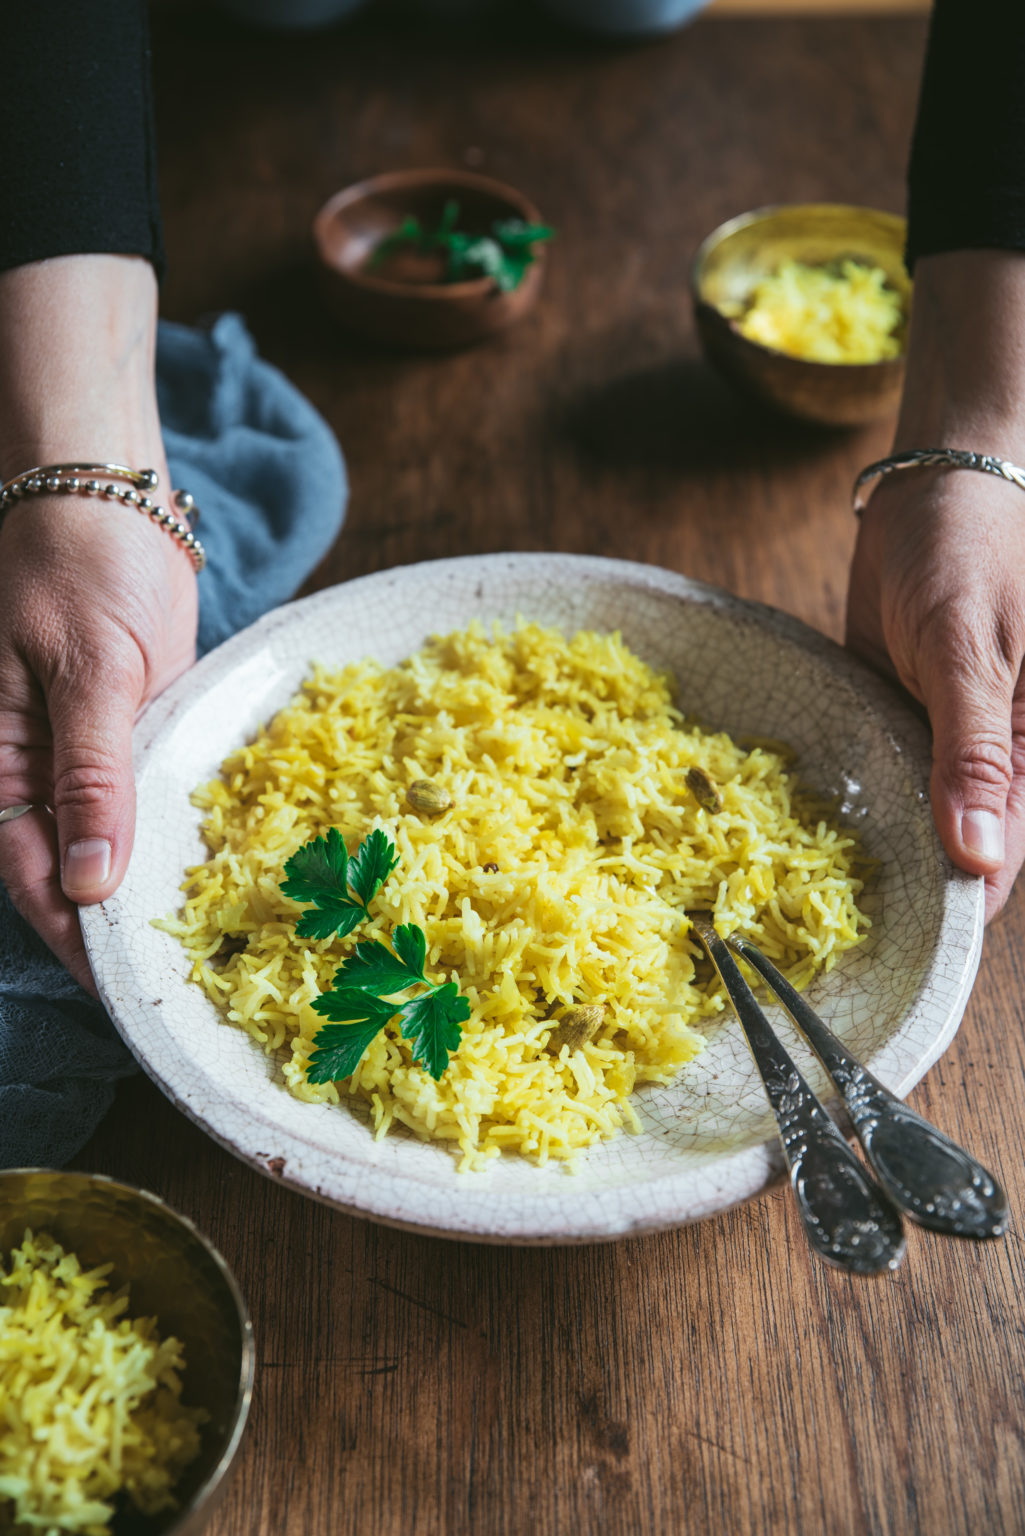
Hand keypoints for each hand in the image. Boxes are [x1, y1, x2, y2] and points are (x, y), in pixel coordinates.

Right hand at [0, 491, 196, 991]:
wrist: (107, 488)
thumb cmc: (78, 562)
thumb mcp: (88, 670)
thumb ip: (91, 776)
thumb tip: (88, 883)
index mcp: (3, 765)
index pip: (36, 882)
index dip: (80, 943)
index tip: (128, 995)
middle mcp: (41, 770)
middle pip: (75, 875)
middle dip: (120, 931)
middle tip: (182, 985)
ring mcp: (92, 751)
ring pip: (117, 842)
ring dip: (154, 889)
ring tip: (208, 945)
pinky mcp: (138, 727)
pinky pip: (152, 795)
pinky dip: (178, 832)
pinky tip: (216, 868)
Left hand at [845, 248, 1024, 920]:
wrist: (931, 483)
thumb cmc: (971, 547)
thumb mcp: (967, 648)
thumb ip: (973, 752)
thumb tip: (979, 857)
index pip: (1000, 860)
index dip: (954, 908)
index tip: (892, 950)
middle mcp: (994, 762)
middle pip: (953, 850)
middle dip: (899, 884)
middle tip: (820, 930)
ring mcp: (942, 745)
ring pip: (909, 821)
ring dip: (866, 847)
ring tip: (795, 893)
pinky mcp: (899, 721)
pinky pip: (877, 776)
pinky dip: (846, 799)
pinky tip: (795, 831)